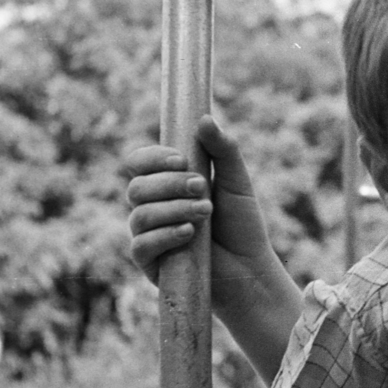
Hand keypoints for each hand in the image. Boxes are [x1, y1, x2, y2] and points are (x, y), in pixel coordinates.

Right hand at [122, 116, 272, 292]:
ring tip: (205, 212)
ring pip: (139, 214)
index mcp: (166, 185)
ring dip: (174, 209)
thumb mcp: (237, 182)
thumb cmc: (242, 225)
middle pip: (136, 187)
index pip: (138, 163)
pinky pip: (141, 245)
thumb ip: (223, 150)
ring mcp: (148, 236)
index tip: (181, 160)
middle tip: (203, 188)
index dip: (152, 157)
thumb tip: (204, 119)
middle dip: (171, 185)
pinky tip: (189, 234)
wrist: (251, 269)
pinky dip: (165, 235)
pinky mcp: (150, 264)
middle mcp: (152, 208)